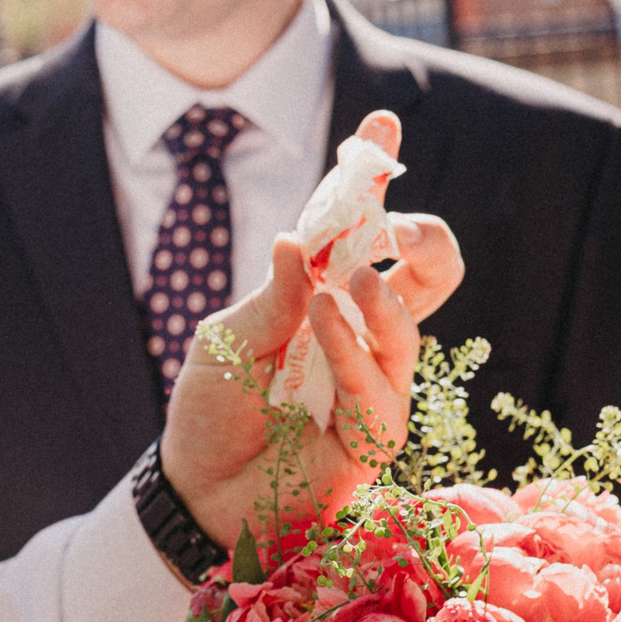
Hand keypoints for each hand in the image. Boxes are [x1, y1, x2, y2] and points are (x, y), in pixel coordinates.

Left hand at [160, 115, 463, 544]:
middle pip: (424, 277)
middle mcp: (358, 337)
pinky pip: (382, 391)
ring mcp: (372, 387)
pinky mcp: (374, 439)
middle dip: (425, 241)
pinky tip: (327, 326)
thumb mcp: (226, 338)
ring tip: (347, 283)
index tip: (382, 124)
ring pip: (410, 330)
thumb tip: (302, 239)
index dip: (375, 176)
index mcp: (321, 298)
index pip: (357, 230)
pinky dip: (356, 353)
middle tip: (398, 225)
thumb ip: (271, 296)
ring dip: (382, 299)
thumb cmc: (211, 413)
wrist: (195, 497)